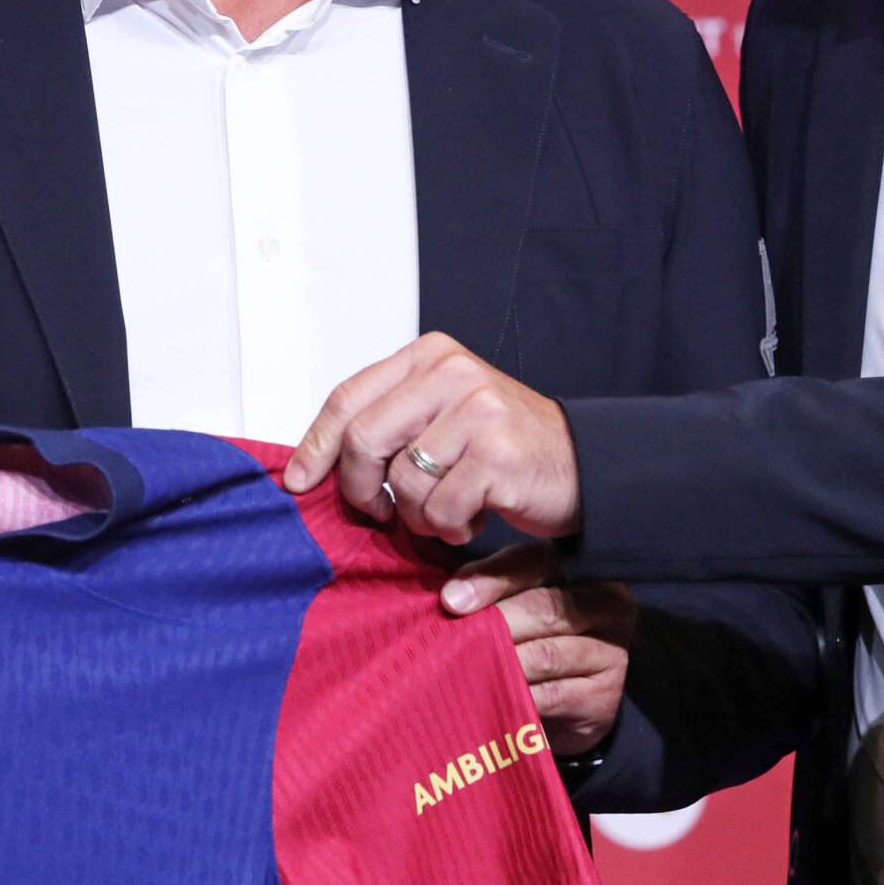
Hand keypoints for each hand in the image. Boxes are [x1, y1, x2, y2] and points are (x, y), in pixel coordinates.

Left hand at [282, 333, 581, 543]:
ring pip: (401, 481)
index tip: (298, 482)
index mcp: (429, 356)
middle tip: (378, 511)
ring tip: (448, 508)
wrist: (584, 465)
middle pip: (362, 438)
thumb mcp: (440, 414)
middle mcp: (451, 372)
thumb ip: (386, 423)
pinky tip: (474, 516)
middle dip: (359, 489)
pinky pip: (440, 509)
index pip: (347, 397)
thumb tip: (311, 463)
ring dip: (417, 514)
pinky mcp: (497, 454)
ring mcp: (477, 411)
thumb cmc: (501, 447)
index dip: (315, 445)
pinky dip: (450, 528)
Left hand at [442, 543, 635, 755]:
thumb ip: (486, 585)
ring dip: (501, 663)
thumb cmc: (529, 638)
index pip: (533, 562)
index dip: (490, 578)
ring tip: (465, 670)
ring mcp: (611, 650)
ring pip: (546, 654)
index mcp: (579, 568)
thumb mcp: (512, 602)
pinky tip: (490, 699)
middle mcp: (606, 603)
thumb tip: (448, 594)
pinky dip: (517, 696)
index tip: (451, 600)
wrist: (567, 705)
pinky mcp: (604, 695)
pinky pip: (552, 694)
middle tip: (455, 640)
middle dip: (493, 624)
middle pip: (543, 607)